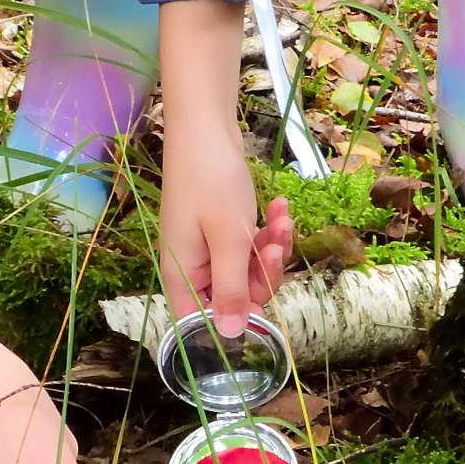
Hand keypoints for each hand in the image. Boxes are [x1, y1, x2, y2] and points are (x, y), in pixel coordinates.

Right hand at [157, 0, 292, 331]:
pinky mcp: (224, 229)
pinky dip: (269, 230)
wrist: (206, 126)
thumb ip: (232, 288)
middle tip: (276, 246)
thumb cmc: (210, 179)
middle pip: (235, 297)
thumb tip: (232, 337)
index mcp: (183, 275)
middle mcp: (193, 267)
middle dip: (264, 274)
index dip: (232, 324)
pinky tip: (279, 207)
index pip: (201, 323)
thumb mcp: (228, 237)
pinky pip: (252, 245)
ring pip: (250, 269)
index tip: (262, 307)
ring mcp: (209, 247)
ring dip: (272, 247)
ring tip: (281, 218)